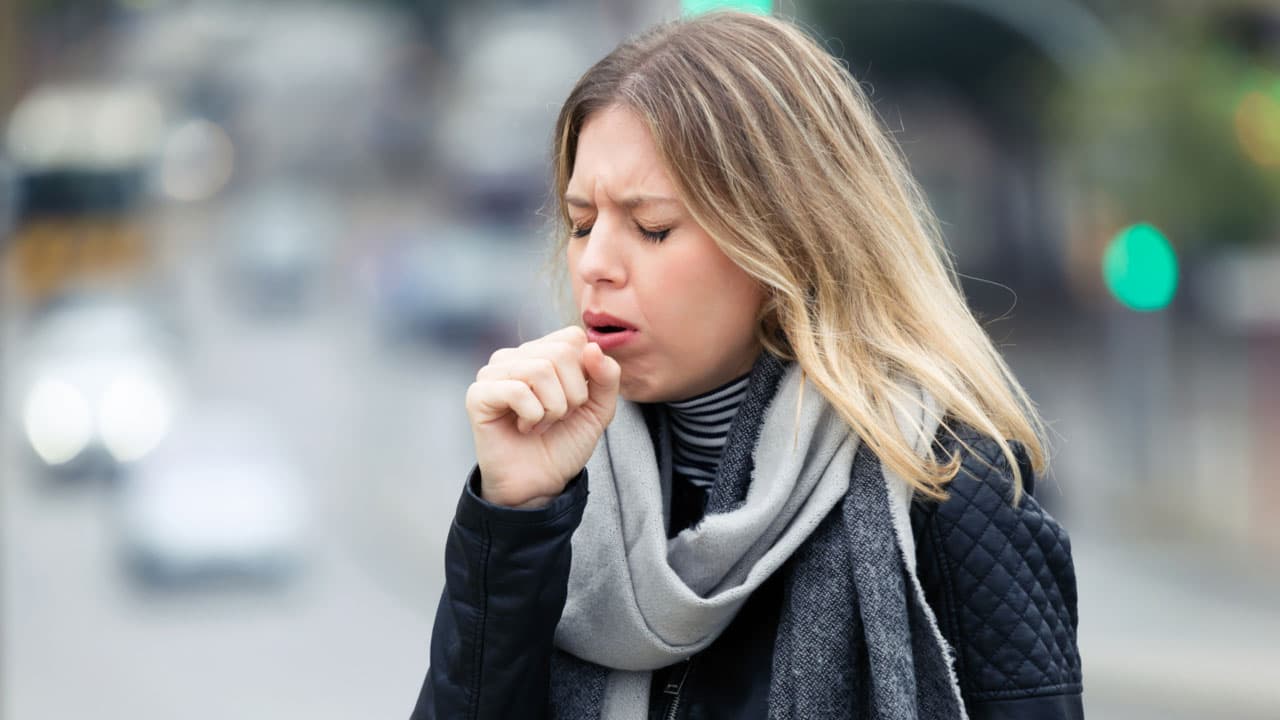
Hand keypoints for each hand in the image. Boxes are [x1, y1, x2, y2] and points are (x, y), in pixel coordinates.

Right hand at [465, 326, 620, 507]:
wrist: (540, 482)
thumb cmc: (564, 442)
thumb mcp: (599, 409)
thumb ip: (607, 376)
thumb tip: (593, 347)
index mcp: (541, 353)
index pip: (572, 337)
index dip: (586, 372)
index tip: (576, 400)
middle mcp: (515, 357)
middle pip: (560, 353)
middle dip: (572, 394)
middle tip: (559, 416)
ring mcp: (493, 373)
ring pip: (540, 370)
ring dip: (552, 408)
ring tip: (541, 423)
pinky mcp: (478, 395)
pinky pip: (517, 391)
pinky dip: (532, 415)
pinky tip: (525, 428)